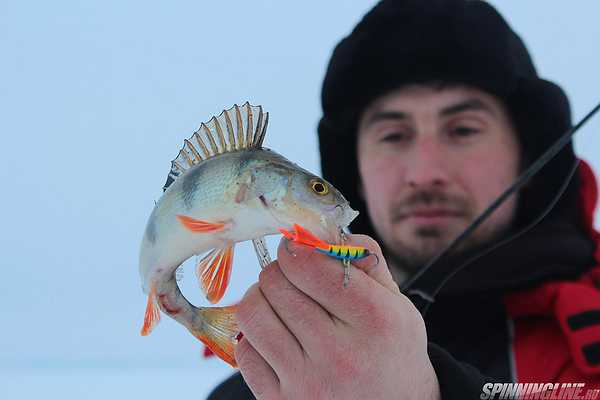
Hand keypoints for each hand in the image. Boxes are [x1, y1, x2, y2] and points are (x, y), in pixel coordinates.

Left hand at [234, 234, 439, 399]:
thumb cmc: (391, 351)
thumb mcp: (397, 303)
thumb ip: (365, 258)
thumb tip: (319, 232)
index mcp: (375, 320)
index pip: (309, 264)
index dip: (295, 247)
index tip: (298, 249)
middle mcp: (340, 354)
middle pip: (275, 283)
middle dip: (280, 271)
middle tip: (293, 277)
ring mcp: (307, 383)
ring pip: (252, 313)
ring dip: (262, 298)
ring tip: (281, 304)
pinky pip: (244, 351)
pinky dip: (257, 337)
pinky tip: (279, 339)